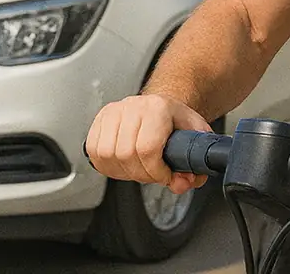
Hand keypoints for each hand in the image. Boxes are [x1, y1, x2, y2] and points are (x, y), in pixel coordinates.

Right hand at [85, 94, 212, 195]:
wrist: (162, 107)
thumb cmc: (177, 122)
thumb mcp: (195, 140)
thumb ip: (195, 164)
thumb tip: (181, 182)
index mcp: (158, 108)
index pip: (147, 148)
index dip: (156, 172)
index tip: (165, 176)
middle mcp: (132, 106)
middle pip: (125, 154)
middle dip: (141, 174)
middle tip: (153, 174)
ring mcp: (113, 112)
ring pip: (106, 154)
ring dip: (122, 172)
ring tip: (138, 169)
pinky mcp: (99, 120)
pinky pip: (94, 151)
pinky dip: (107, 166)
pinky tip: (122, 165)